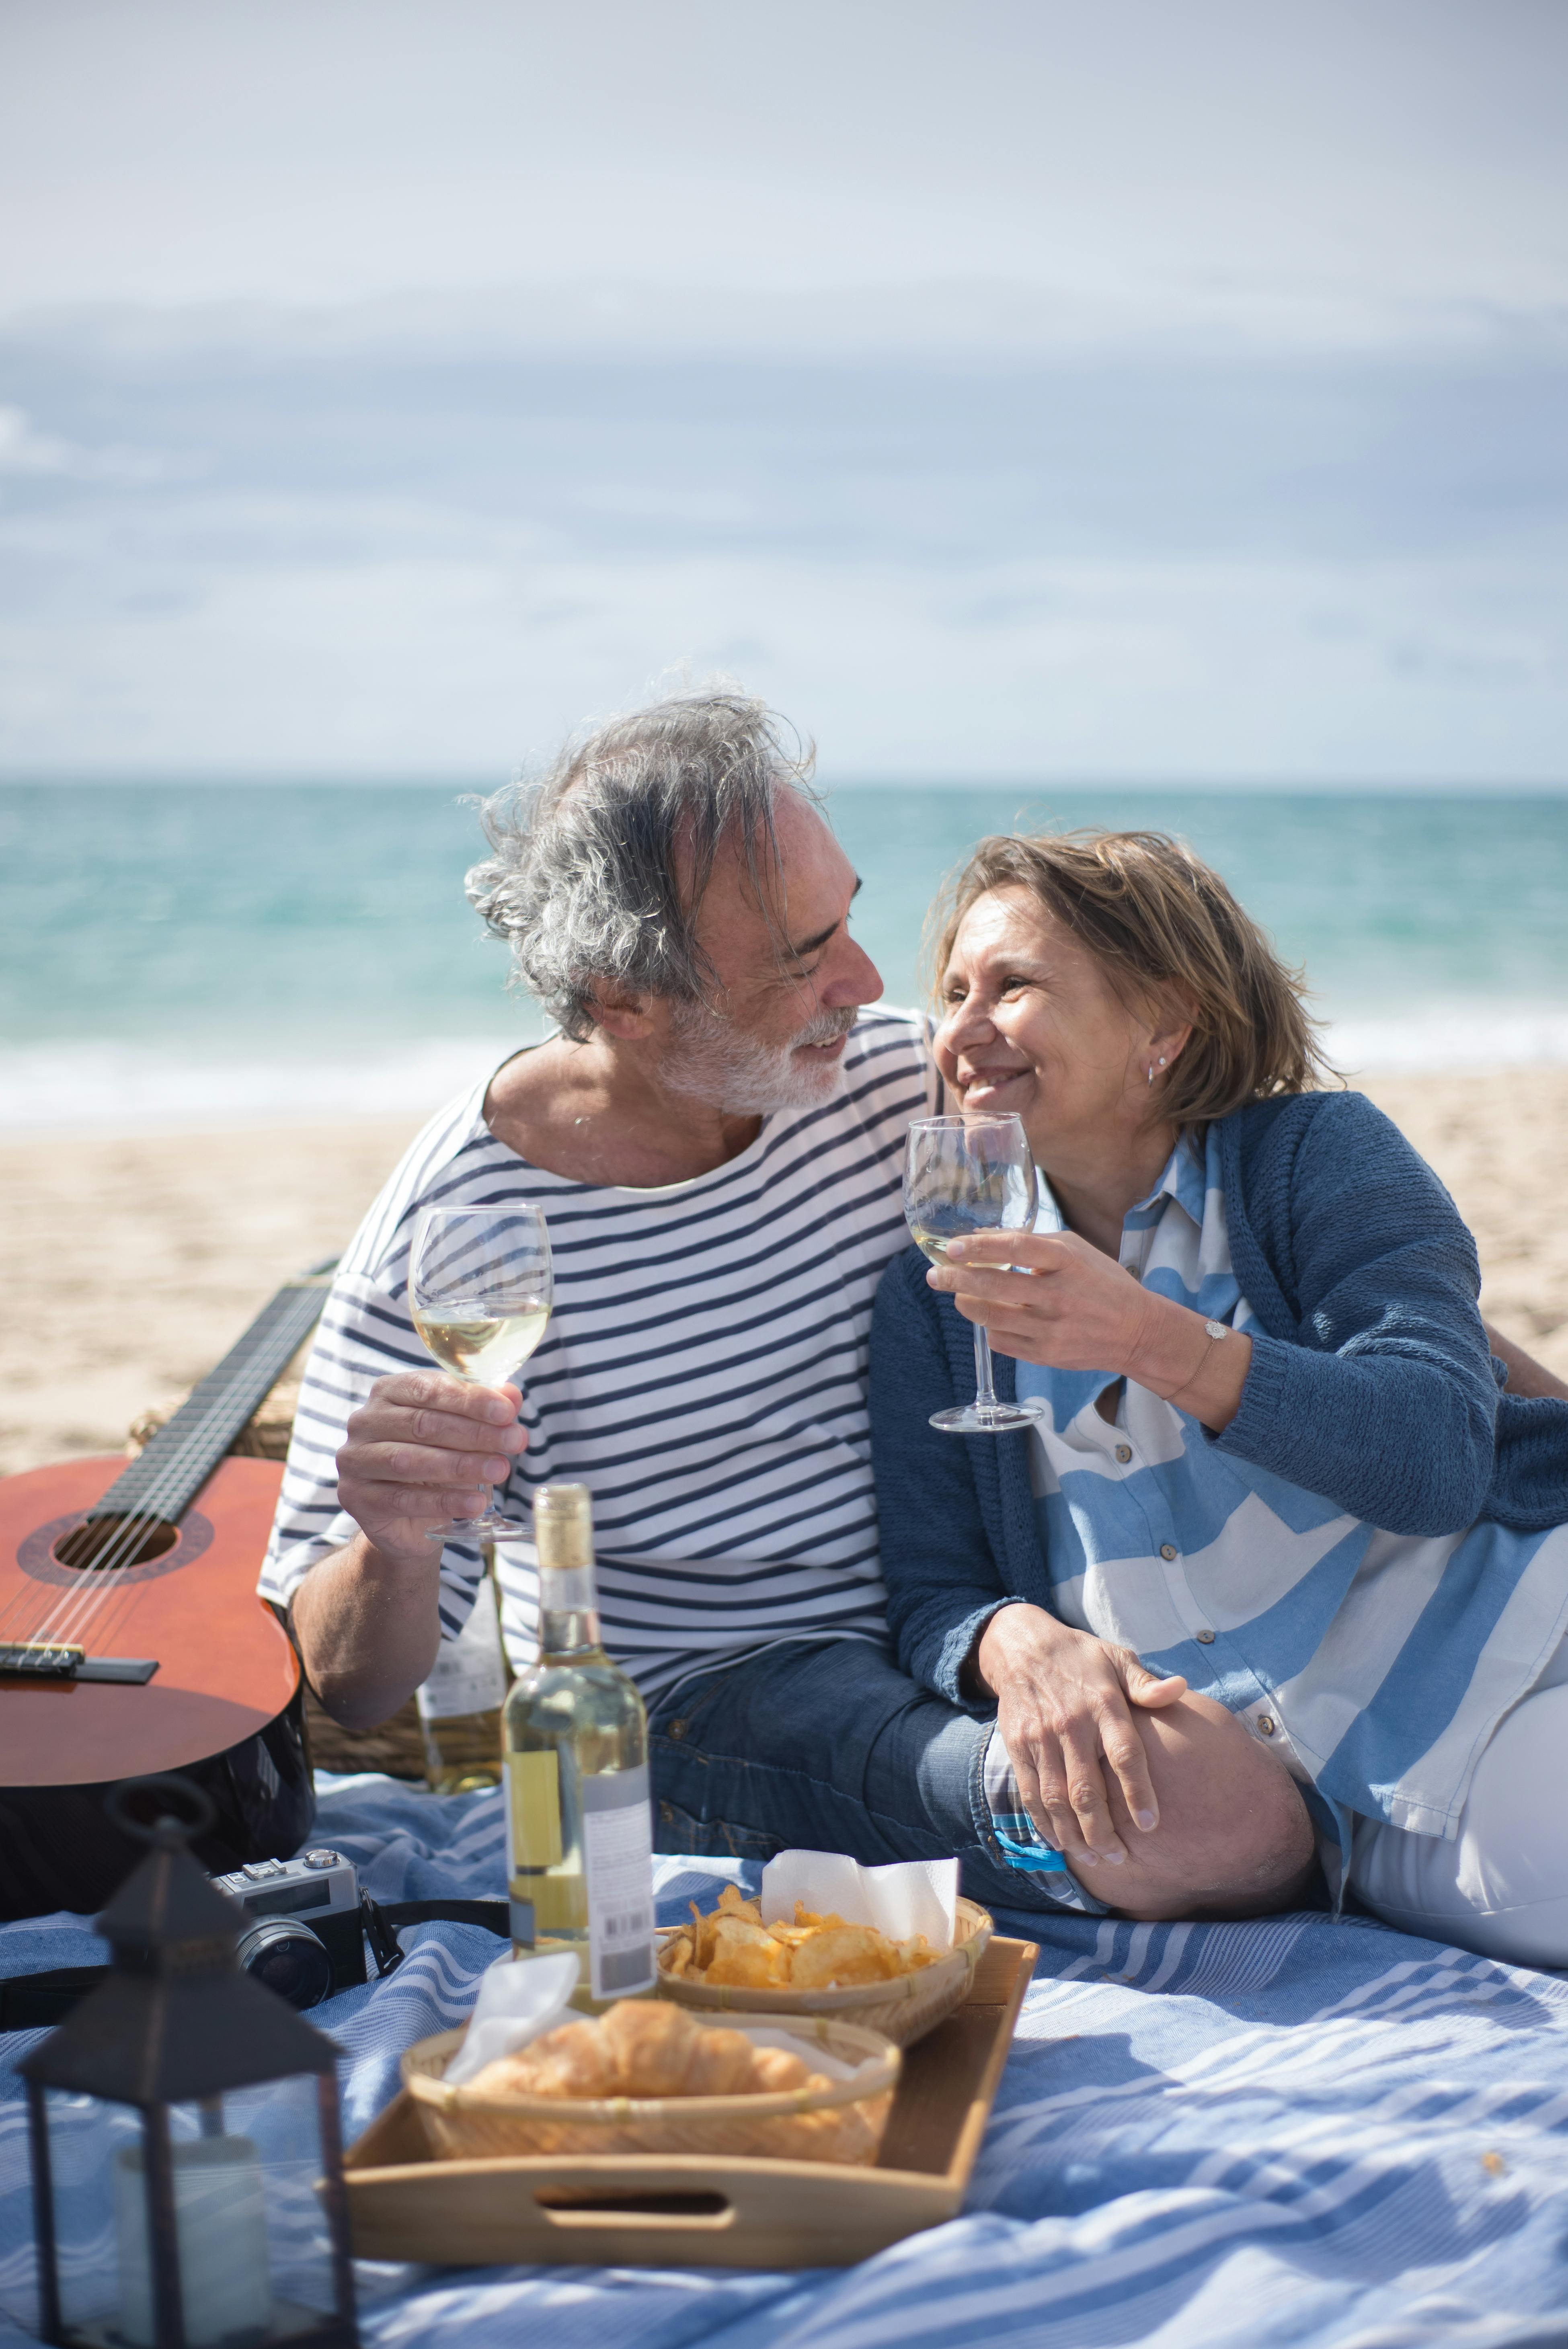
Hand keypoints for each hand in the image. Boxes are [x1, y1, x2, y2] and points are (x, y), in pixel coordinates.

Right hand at [336, 1371, 527, 1562]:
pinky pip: (403, 1499)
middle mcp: (364, 1421)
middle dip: (475, 1433)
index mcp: (389, 1391)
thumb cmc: (436, 1462)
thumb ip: (486, 1411)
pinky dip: (444, 1501)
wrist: (406, 1517)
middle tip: (516, 1442)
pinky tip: (475, 1503)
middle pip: (423, 1424)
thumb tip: (513, 1395)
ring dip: (461, 1466)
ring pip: (411, 1460)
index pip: (429, 1389)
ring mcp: (355, 1459)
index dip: (471, 1400)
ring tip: (500, 1471)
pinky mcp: (356, 1497)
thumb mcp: (463, 1433)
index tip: (508, 1412)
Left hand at [928, 1229, 1251, 1430]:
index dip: (979, 1247)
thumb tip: (981, 1237)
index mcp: (1066, 1261)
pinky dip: (989, 1327)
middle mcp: (1058, 1295)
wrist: (1136, 1331)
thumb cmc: (1101, 1282)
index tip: (953, 1247)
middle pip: (993, 1285)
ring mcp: (1051, 1329)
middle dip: (955, 1278)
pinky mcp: (1045, 1355)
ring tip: (958, 1293)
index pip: (1015, 1249)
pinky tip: (991, 1316)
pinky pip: (1000, 1341)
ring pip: (989, 1316)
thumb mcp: (1074, 1249)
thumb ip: (1030, 1241)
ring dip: (966, 1302)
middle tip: (935, 1274)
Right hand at [977, 1603, 1186, 1865]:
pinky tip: (1060, 1843)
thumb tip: (1182, 1689)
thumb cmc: (1082, 1658)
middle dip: (1103, 1831)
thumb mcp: (1118, 1659)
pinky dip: (1044, 1822)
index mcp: (1103, 1704)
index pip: (1124, 1754)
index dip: (1138, 1792)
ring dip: (1075, 1835)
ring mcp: (1041, 1738)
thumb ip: (1147, 1684)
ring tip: (1095, 1858)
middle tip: (1119, 1858)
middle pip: (1086, 1789)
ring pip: (1057, 1798)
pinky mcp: (1018, 1746)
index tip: (1151, 1824)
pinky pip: (1031, 1792)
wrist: (1023, 1646)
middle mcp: (1071, 1724)